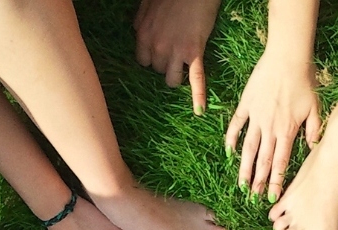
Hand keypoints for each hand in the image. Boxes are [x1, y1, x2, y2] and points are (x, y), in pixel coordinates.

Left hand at [133, 0, 220, 114]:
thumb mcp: (149, 2)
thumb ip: (141, 20)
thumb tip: (139, 32)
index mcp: (144, 34)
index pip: (143, 61)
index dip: (151, 59)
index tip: (158, 54)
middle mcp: (157, 46)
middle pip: (158, 70)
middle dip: (165, 65)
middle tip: (174, 54)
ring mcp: (175, 51)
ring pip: (172, 80)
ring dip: (177, 77)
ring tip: (183, 70)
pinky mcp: (194, 53)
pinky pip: (196, 79)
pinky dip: (199, 96)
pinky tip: (199, 110)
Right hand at [225, 48, 320, 201]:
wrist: (288, 56)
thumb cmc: (305, 81)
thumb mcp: (316, 107)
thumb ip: (314, 130)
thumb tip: (314, 149)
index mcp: (287, 131)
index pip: (281, 163)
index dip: (276, 182)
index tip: (272, 197)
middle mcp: (270, 128)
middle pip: (263, 160)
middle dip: (259, 181)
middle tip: (253, 198)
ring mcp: (256, 117)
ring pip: (248, 148)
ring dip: (244, 167)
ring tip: (241, 184)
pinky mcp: (246, 104)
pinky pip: (236, 125)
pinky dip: (231, 139)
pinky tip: (228, 152)